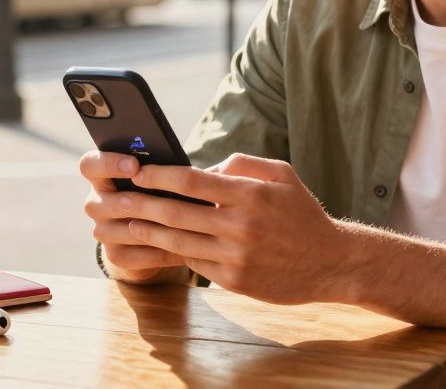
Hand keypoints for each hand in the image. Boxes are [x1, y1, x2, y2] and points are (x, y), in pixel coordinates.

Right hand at [79, 150, 186, 282]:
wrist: (153, 229)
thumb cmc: (156, 190)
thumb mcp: (153, 177)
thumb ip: (155, 168)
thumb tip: (174, 165)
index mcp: (101, 176)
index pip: (89, 165)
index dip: (108, 164)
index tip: (135, 165)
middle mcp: (96, 204)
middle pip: (100, 204)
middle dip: (131, 202)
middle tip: (158, 200)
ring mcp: (103, 231)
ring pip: (123, 231)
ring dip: (152, 229)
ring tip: (182, 226)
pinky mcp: (115, 255)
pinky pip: (135, 255)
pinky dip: (160, 251)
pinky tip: (183, 248)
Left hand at [121, 153, 350, 303]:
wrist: (330, 262)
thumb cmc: (302, 213)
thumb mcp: (281, 174)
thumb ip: (241, 164)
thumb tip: (204, 168)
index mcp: (249, 194)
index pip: (191, 181)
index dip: (158, 175)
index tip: (137, 170)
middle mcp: (239, 225)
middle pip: (176, 212)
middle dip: (140, 203)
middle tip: (115, 198)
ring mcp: (235, 256)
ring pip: (178, 240)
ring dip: (146, 230)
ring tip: (124, 222)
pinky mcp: (234, 280)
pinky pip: (194, 262)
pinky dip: (172, 251)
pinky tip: (155, 243)